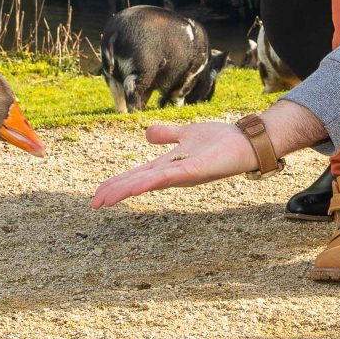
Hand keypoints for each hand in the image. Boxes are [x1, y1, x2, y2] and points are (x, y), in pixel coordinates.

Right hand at [90, 121, 255, 207]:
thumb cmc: (220, 141)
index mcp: (167, 165)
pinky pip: (169, 177)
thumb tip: (146, 134)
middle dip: (115, 192)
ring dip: (126, 191)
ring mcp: (182, 173)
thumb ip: (167, 135)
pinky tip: (135, 187)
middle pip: (137, 183)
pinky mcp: (195, 170)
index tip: (97, 195)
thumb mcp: (187, 134)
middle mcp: (172, 174)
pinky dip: (151, 182)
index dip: (116, 184)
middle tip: (94, 204)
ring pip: (147, 183)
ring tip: (106, 199)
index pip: (135, 176)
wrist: (245, 141)